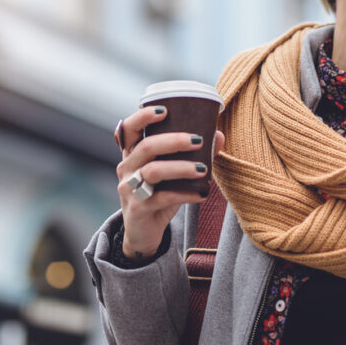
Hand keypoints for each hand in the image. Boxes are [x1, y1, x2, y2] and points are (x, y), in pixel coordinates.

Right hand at [114, 106, 225, 262]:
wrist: (143, 234)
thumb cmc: (159, 196)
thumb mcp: (173, 174)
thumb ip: (192, 155)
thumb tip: (218, 134)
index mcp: (132, 154)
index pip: (129, 129)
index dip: (143, 117)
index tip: (165, 110)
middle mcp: (126, 168)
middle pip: (146, 147)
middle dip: (173, 141)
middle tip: (198, 140)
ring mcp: (129, 189)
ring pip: (153, 172)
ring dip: (181, 168)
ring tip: (203, 168)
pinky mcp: (138, 209)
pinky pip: (163, 198)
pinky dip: (185, 194)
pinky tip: (202, 194)